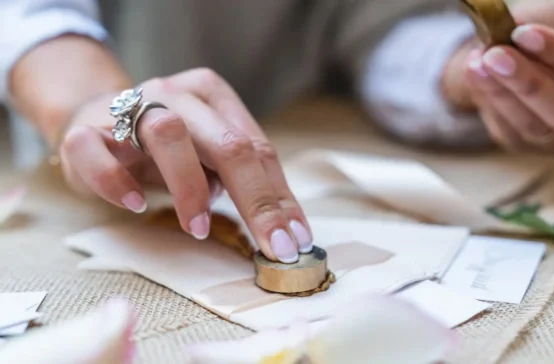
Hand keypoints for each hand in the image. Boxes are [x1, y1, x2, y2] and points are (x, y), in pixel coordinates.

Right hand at [58, 68, 311, 262]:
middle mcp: (176, 94)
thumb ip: (237, 175)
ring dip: (191, 187)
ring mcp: (128, 107)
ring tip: (199, 228)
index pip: (257, 147)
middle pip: (226, 142)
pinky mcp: (84, 131)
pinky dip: (117, 182)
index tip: (295, 239)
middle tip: (271, 244)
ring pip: (168, 135)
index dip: (279, 197)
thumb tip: (276, 223)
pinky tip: (136, 205)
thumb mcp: (207, 154)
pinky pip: (96, 152)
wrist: (92, 121)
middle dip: (256, 199)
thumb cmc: (163, 147)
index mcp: (212, 95)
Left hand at [443, 3, 553, 153]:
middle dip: (529, 83)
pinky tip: (475, 75)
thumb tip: (507, 37)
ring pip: (532, 127)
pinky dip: (488, 102)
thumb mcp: (549, 24)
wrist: (521, 63)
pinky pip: (506, 131)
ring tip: (477, 63)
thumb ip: (535, 28)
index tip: (524, 34)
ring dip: (500, 94)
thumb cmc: (547, 42)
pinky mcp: (526, 148)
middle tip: (495, 55)